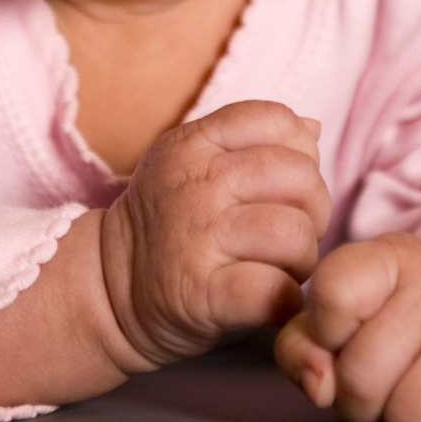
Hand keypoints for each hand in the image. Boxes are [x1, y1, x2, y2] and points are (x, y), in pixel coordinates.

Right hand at [97, 100, 331, 369]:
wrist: (107, 290)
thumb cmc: (167, 226)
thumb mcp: (192, 165)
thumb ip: (251, 143)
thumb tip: (312, 128)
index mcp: (194, 144)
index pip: (277, 120)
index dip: (301, 154)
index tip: (285, 188)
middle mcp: (195, 183)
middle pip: (300, 177)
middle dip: (312, 211)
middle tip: (289, 236)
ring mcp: (197, 237)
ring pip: (296, 234)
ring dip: (301, 260)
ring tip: (277, 269)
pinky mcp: (201, 293)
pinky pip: (275, 290)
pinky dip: (285, 301)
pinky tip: (269, 300)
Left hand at [274, 232, 420, 421]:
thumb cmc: (392, 331)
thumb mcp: (336, 322)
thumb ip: (302, 345)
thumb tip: (319, 382)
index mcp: (388, 258)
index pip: (332, 292)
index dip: (327, 333)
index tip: (343, 336)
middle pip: (361, 375)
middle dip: (360, 396)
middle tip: (383, 378)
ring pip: (411, 416)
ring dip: (404, 421)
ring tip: (415, 392)